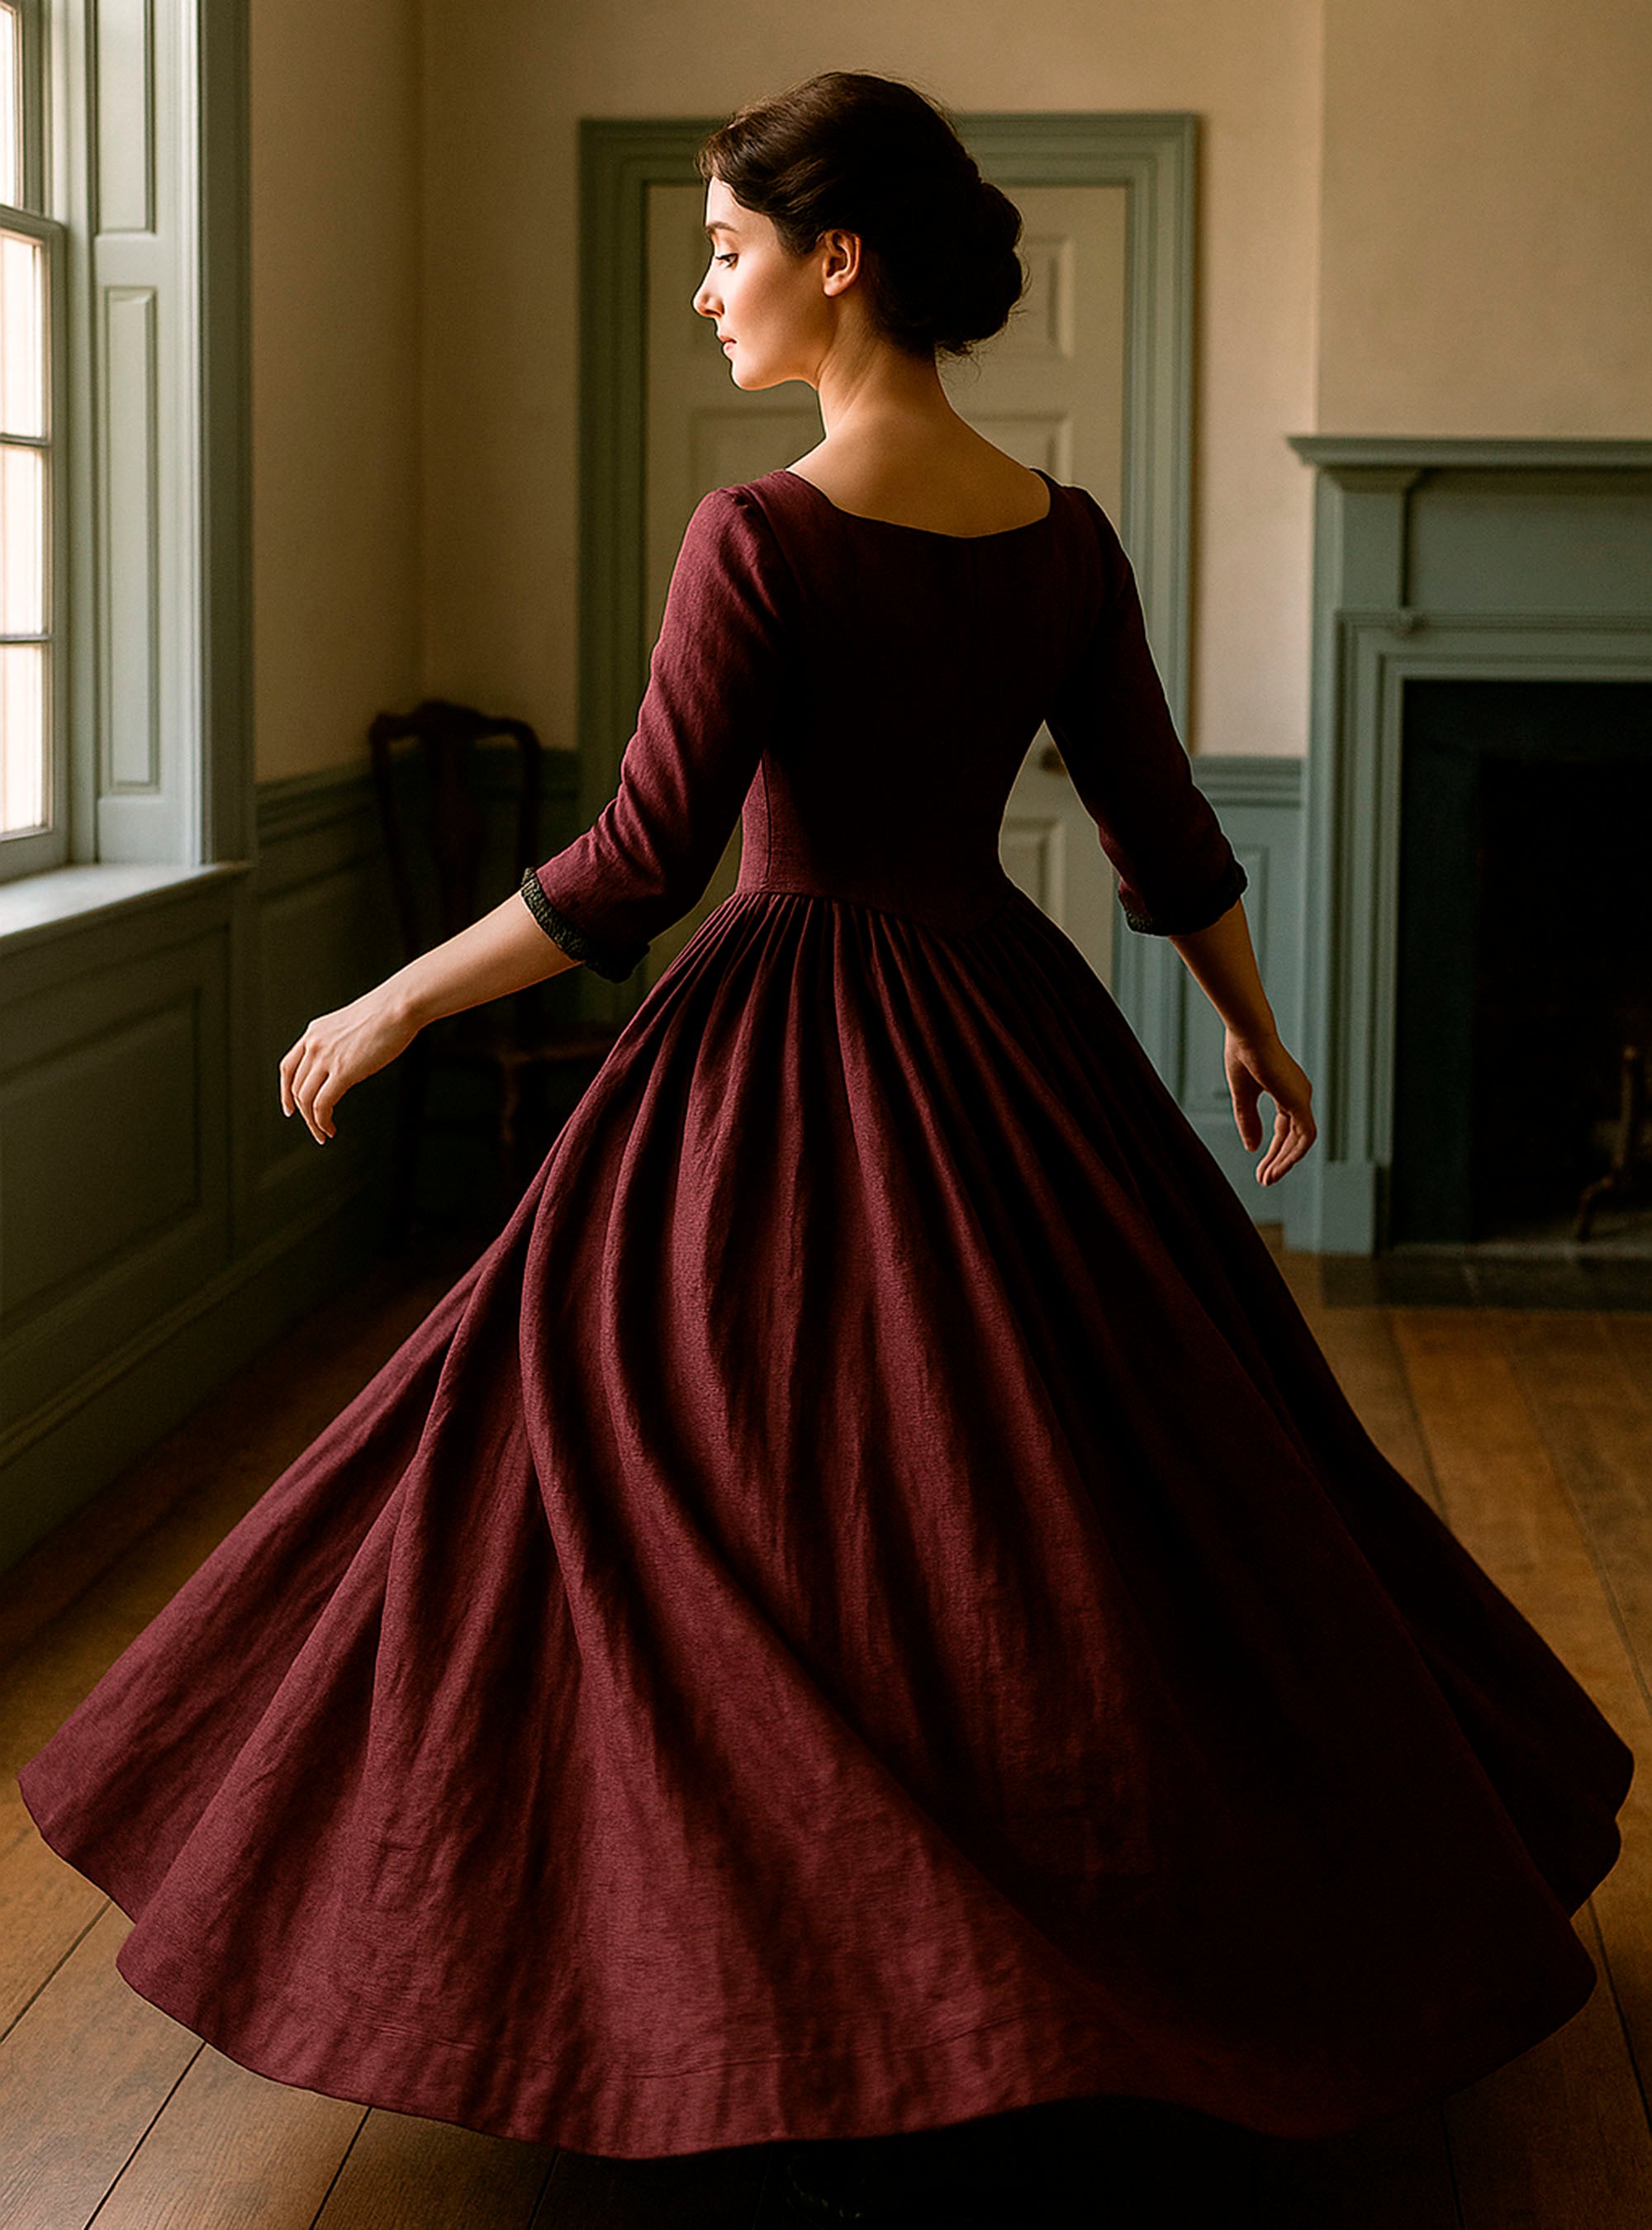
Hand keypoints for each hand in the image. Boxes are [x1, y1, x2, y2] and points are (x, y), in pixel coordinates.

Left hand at [279, 988, 418, 1144]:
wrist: (397, 1007)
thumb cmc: (386, 1014)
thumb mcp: (350, 1026)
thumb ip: (340, 1043)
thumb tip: (346, 1061)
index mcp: (314, 1033)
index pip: (288, 1067)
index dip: (285, 1091)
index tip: (290, 1107)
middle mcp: (314, 1045)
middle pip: (296, 1087)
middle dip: (303, 1113)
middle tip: (315, 1127)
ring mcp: (326, 1058)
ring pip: (305, 1099)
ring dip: (312, 1122)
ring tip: (323, 1133)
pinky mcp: (342, 1071)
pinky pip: (322, 1104)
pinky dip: (322, 1121)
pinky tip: (330, 1127)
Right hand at [1224, 1029, 1315, 1185]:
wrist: (1247, 1034)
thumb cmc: (1242, 1054)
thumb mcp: (1242, 1096)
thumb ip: (1247, 1121)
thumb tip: (1251, 1148)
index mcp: (1286, 1091)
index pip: (1284, 1129)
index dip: (1273, 1150)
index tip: (1259, 1168)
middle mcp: (1298, 1095)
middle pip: (1292, 1138)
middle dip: (1278, 1161)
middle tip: (1264, 1181)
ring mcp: (1302, 1098)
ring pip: (1301, 1141)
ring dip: (1284, 1162)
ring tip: (1267, 1179)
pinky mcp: (1300, 1101)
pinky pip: (1305, 1136)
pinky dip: (1292, 1154)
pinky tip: (1277, 1168)